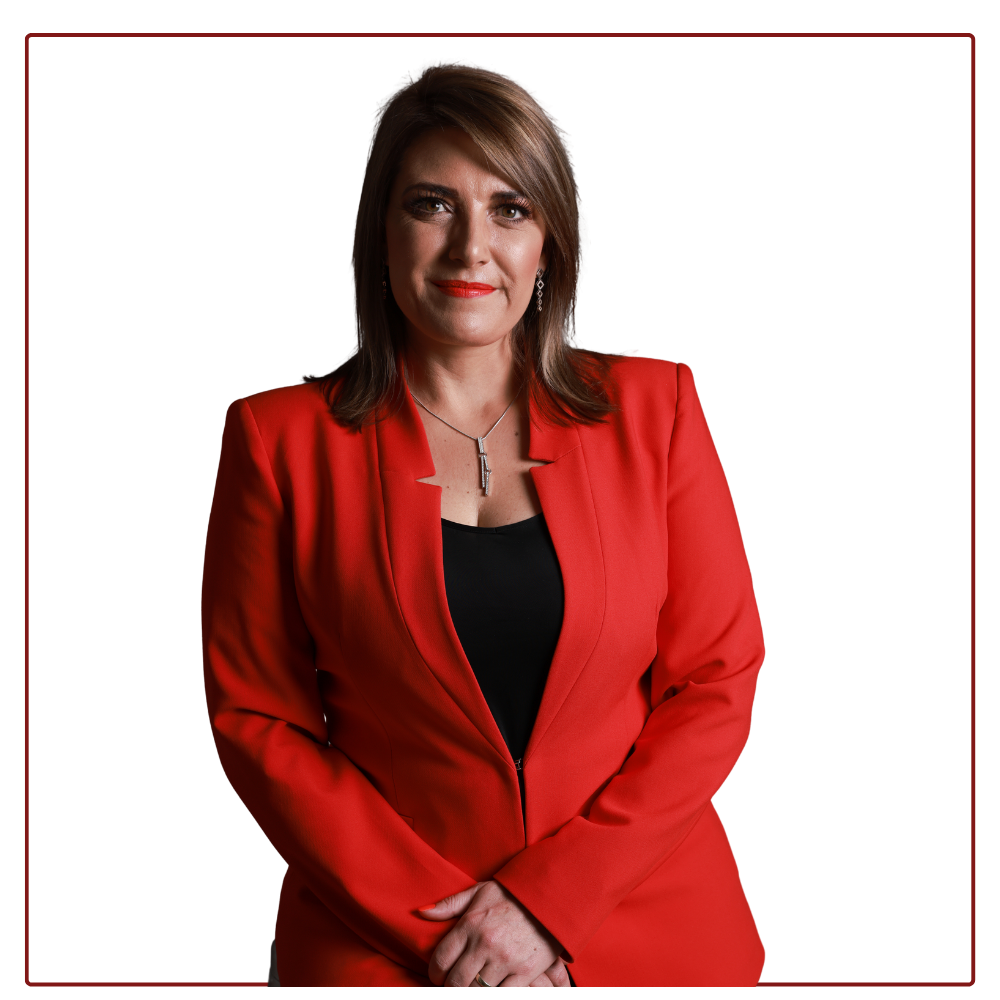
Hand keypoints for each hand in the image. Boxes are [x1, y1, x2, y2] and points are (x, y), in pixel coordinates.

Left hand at [418, 880, 569, 985]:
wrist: (548, 898)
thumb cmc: (511, 895)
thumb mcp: (479, 892)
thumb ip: (449, 904)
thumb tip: (421, 912)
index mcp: (470, 924)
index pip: (441, 960)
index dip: (435, 973)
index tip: (439, 975)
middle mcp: (484, 943)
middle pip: (455, 982)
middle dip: (450, 987)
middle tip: (453, 985)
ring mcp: (504, 960)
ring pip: (476, 991)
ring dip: (471, 991)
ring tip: (471, 985)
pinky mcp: (524, 972)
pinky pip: (501, 995)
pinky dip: (493, 994)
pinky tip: (490, 988)